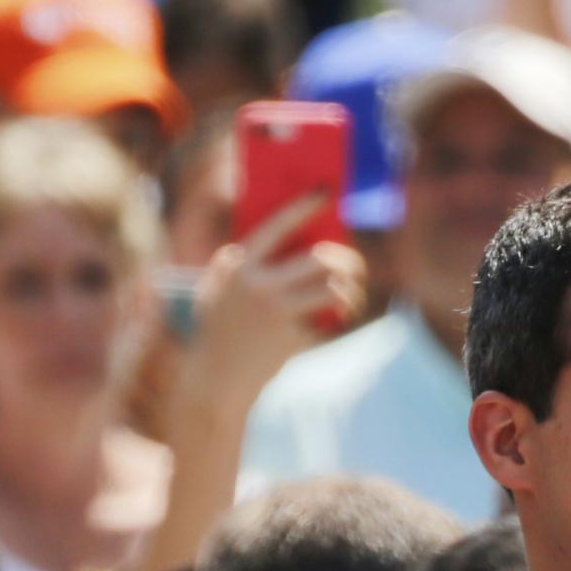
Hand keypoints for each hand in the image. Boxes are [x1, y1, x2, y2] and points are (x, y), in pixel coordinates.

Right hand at [177, 193, 367, 414]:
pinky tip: (339, 320)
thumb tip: (289, 235)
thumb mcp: (217, 286)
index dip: (304, 205)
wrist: (215, 377)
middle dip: (347, 259)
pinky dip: (338, 320)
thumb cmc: (218, 327)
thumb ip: (243, 261)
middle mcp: (259, 285)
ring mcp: (277, 313)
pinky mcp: (292, 339)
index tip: (326, 193)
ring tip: (353, 296)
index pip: (278, 224)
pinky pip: (328, 321)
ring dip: (352, 292)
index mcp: (238, 265)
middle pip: (320, 259)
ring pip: (333, 289)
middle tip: (355, 265)